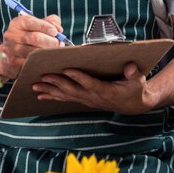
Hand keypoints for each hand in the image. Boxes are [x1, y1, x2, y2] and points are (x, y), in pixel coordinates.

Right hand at [2, 14, 63, 78]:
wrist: (10, 55)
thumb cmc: (30, 36)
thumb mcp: (38, 25)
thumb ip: (51, 22)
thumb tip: (59, 29)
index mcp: (17, 23)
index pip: (31, 22)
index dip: (45, 27)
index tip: (55, 32)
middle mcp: (11, 35)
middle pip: (35, 38)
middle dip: (51, 41)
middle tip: (59, 44)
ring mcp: (11, 50)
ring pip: (34, 52)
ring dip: (48, 53)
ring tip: (56, 52)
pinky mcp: (13, 63)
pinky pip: (31, 63)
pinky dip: (42, 62)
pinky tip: (48, 61)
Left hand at [32, 63, 155, 114]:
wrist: (133, 105)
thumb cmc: (135, 89)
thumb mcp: (139, 81)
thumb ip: (134, 74)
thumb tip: (130, 67)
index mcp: (106, 91)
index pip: (90, 83)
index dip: (78, 77)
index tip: (66, 69)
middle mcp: (93, 97)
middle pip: (72, 90)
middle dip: (57, 83)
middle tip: (43, 76)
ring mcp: (87, 100)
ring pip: (65, 96)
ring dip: (49, 91)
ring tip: (35, 86)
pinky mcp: (83, 100)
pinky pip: (65, 99)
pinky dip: (52, 96)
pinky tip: (40, 95)